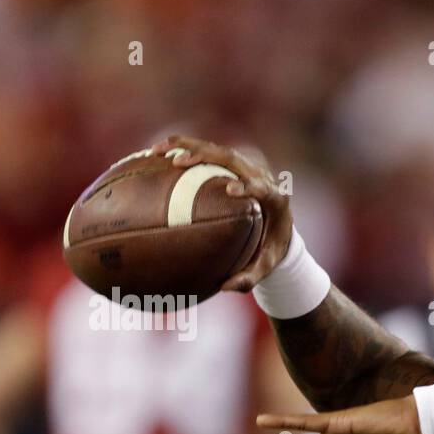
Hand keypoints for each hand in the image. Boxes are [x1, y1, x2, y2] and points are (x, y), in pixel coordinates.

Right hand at [149, 133, 292, 291]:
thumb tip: (225, 287)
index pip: (263, 187)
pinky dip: (181, 150)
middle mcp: (260, 175)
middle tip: (180, 163)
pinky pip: (205, 153)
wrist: (280, 228)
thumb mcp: (265, 267)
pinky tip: (153, 155)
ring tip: (156, 151)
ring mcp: (245, 166)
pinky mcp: (231, 164)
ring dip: (186, 146)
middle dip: (206, 157)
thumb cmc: (271, 250)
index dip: (249, 185)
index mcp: (275, 198)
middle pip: (233, 158)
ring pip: (216, 150)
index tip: (231, 190)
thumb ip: (249, 278)